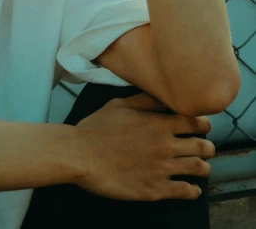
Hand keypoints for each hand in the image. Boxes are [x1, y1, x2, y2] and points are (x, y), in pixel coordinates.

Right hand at [70, 92, 214, 201]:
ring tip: (203, 169)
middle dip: (208, 147)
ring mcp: (161, 169)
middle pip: (202, 147)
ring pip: (198, 169)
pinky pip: (184, 191)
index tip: (204, 127)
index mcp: (158, 124)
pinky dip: (193, 191)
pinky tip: (193, 190)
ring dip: (204, 168)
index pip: (194, 123)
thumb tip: (164, 97)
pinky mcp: (155, 190)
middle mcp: (165, 146)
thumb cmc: (97, 127)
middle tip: (207, 149)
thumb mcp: (120, 105)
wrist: (81, 155)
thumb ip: (145, 101)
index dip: (203, 125)